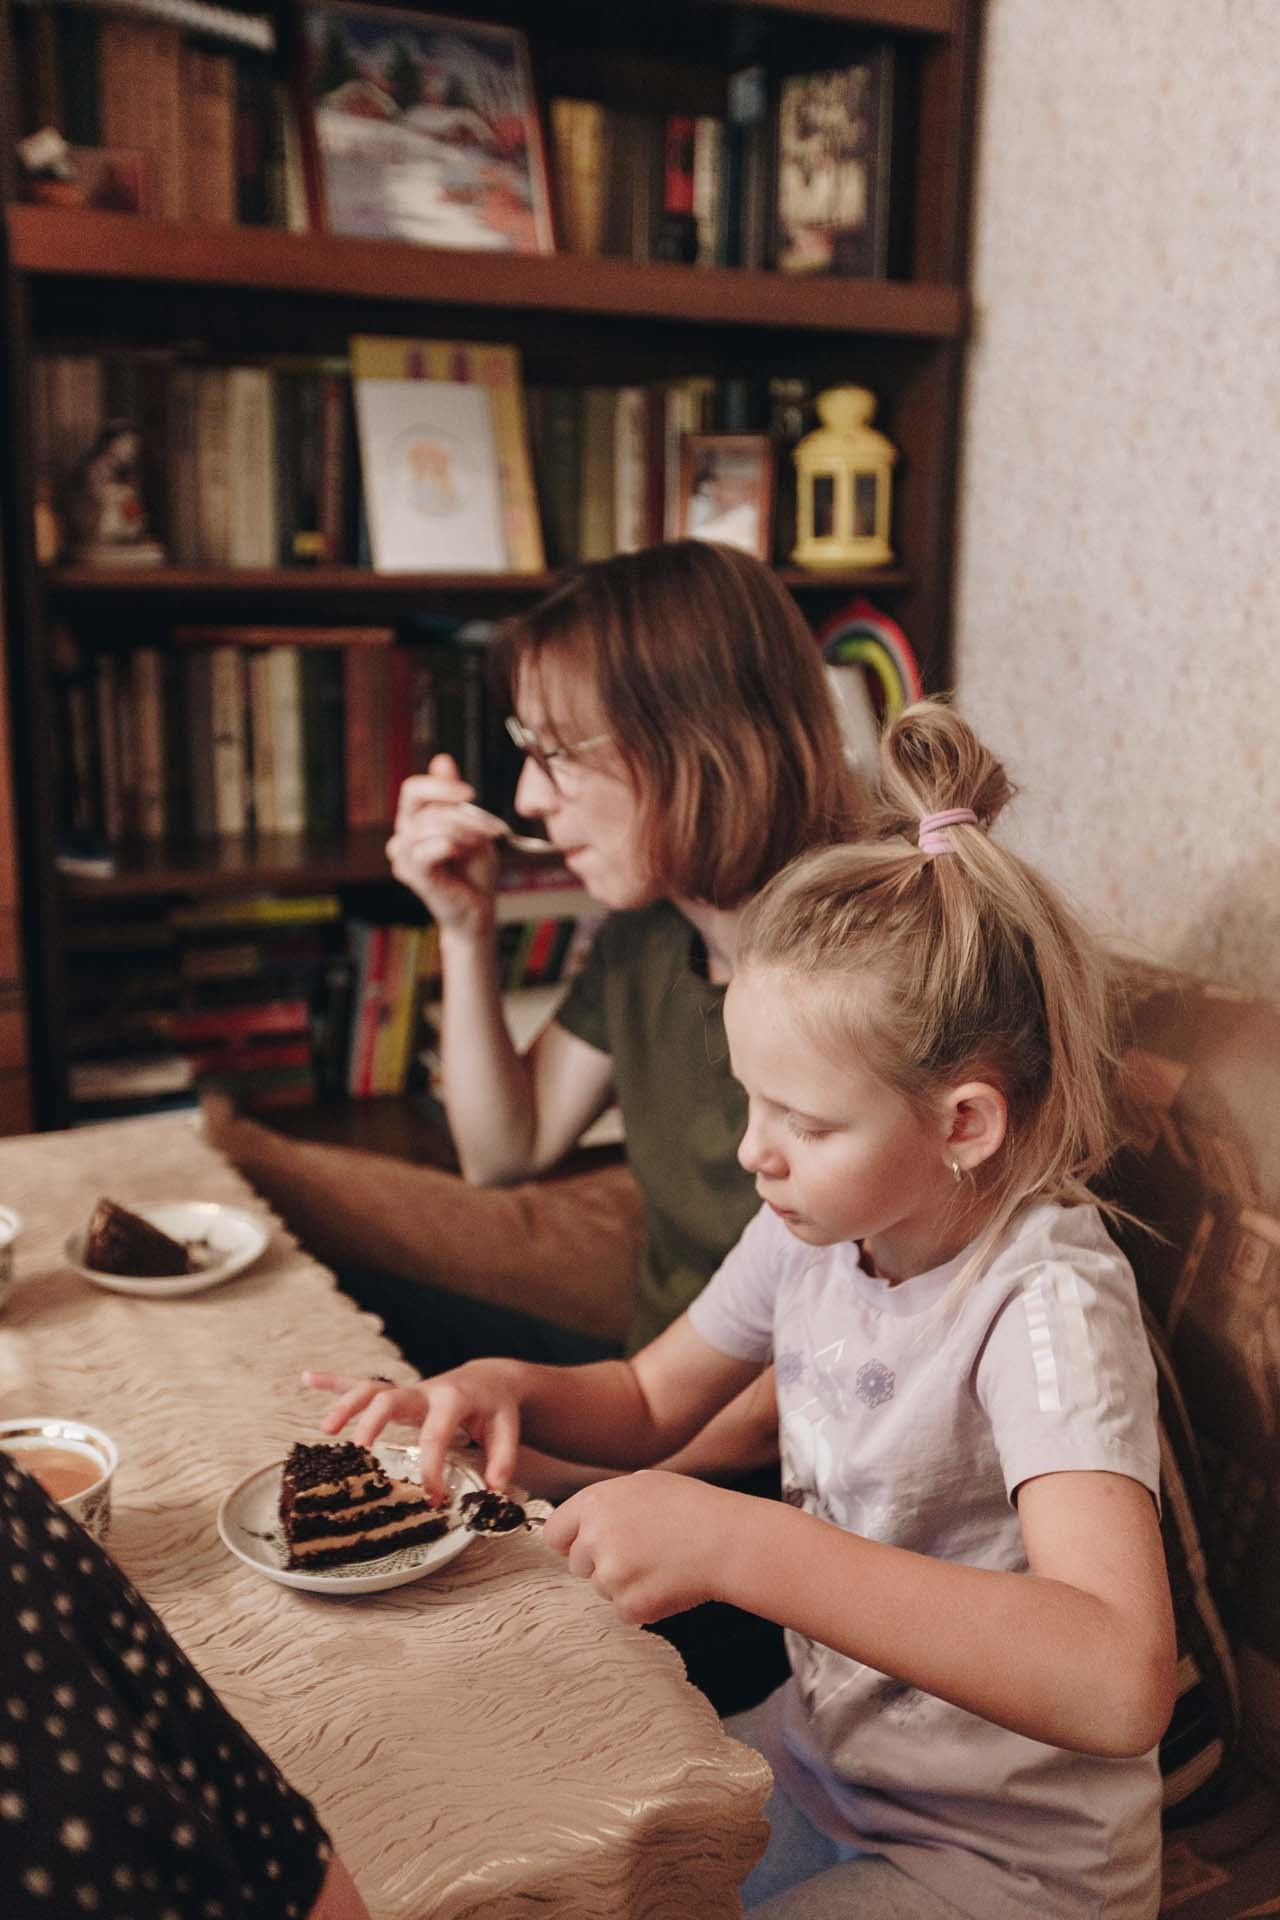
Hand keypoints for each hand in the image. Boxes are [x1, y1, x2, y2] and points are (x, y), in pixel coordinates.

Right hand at [302, 1361, 524, 1503]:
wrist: (489, 1380)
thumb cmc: (495, 1409)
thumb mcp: (506, 1431)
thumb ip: (502, 1460)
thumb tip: (493, 1491)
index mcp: (453, 1400)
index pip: (436, 1435)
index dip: (431, 1468)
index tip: (431, 1498)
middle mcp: (424, 1391)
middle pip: (391, 1399)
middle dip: (372, 1423)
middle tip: (360, 1453)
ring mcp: (407, 1391)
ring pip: (370, 1389)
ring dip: (346, 1404)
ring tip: (326, 1429)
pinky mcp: (396, 1393)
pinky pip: (361, 1383)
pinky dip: (333, 1380)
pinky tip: (307, 1377)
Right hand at [385, 753, 503, 933]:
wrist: (479, 909)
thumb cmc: (474, 870)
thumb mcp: (471, 826)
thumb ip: (453, 798)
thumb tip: (441, 760)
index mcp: (414, 821)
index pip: (413, 789)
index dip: (440, 785)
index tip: (471, 793)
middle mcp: (402, 837)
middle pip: (421, 805)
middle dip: (461, 812)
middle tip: (492, 829)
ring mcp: (404, 858)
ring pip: (425, 825)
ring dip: (461, 830)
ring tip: (481, 843)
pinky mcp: (414, 877)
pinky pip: (423, 851)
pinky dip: (447, 845)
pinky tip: (462, 851)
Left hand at [543, 1471, 736, 1624]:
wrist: (727, 1540)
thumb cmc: (693, 1507)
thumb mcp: (644, 1483)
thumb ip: (607, 1502)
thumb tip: (585, 1520)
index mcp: (594, 1504)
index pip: (553, 1533)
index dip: (569, 1541)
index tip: (584, 1546)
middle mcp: (594, 1539)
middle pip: (578, 1565)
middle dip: (602, 1563)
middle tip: (640, 1552)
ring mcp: (610, 1576)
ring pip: (602, 1588)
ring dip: (624, 1583)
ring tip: (660, 1564)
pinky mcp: (629, 1606)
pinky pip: (623, 1611)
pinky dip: (643, 1603)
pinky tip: (667, 1582)